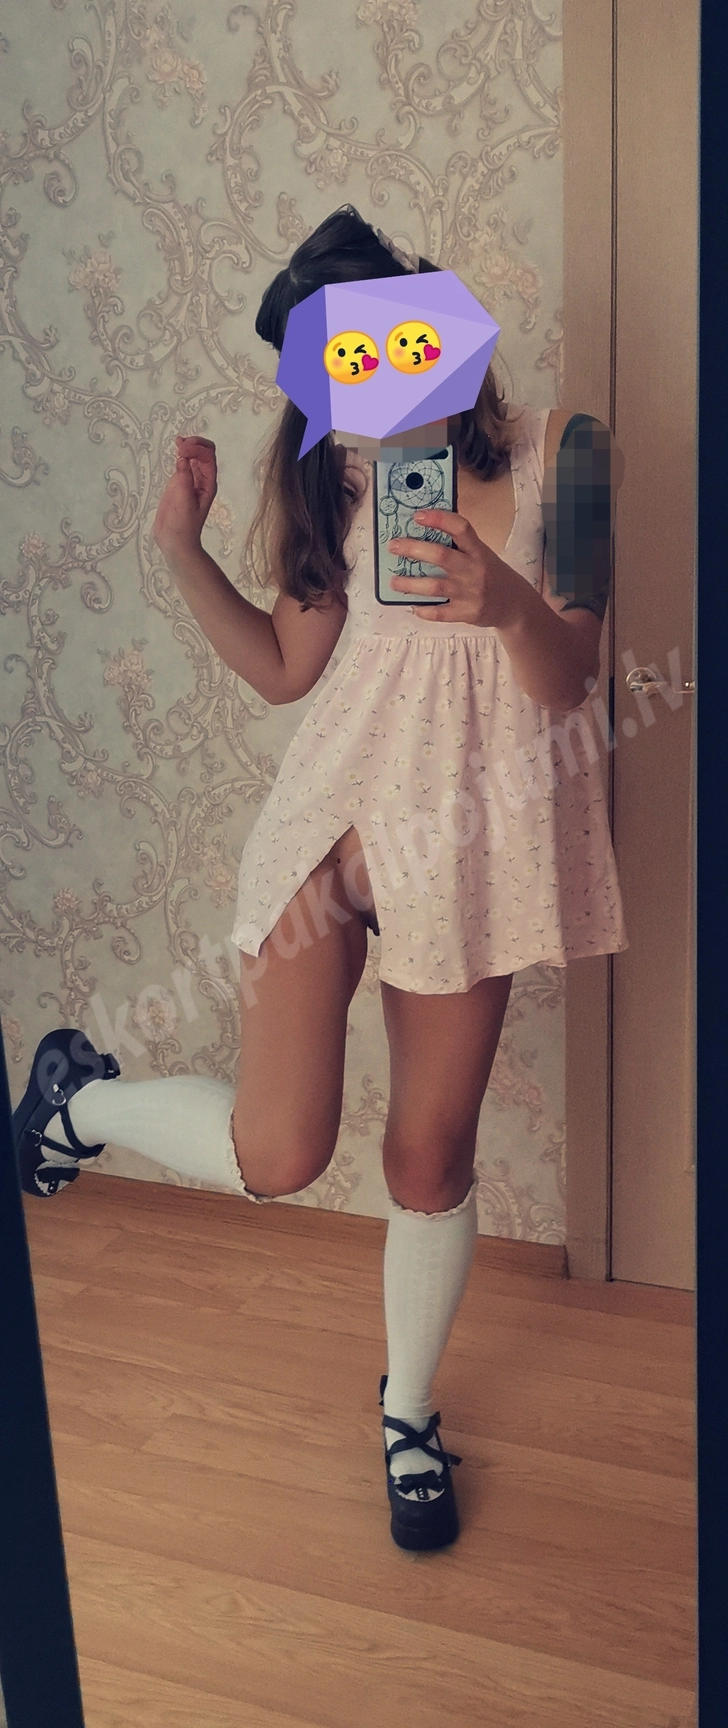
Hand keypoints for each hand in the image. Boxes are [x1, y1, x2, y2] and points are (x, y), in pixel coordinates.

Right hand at [152, 436, 216, 558]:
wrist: (175, 543)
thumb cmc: (183, 526)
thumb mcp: (184, 502)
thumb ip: (184, 479)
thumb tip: (182, 458)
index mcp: (208, 484)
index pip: (208, 457)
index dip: (196, 448)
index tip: (181, 450)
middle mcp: (201, 480)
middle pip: (204, 453)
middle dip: (194, 444)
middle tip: (180, 443)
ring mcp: (190, 481)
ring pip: (194, 457)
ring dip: (188, 446)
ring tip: (178, 441)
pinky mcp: (178, 485)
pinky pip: (183, 465)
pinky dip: (180, 454)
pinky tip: (176, 448)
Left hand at [388, 509, 520, 626]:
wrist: (515, 604)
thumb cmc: (492, 574)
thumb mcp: (482, 554)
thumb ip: (460, 546)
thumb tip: (424, 532)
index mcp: (479, 551)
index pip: (461, 528)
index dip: (439, 519)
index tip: (418, 516)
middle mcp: (474, 570)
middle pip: (441, 556)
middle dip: (414, 549)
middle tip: (393, 545)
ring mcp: (470, 593)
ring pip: (435, 586)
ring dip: (410, 583)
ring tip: (393, 581)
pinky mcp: (466, 613)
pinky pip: (440, 612)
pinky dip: (424, 610)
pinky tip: (412, 605)